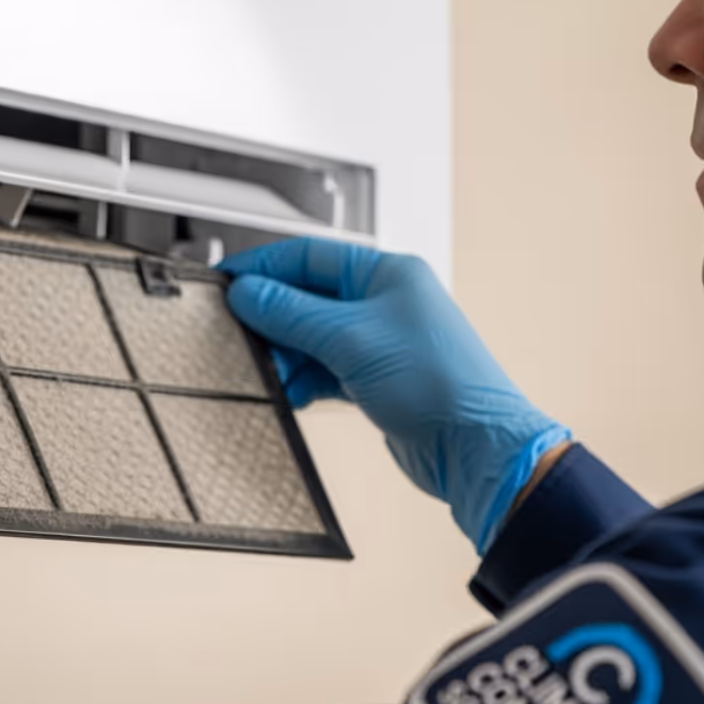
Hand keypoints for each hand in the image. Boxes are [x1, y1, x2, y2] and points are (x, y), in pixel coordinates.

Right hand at [222, 238, 568, 552]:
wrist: (475, 447)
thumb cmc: (439, 383)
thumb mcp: (350, 339)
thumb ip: (291, 314)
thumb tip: (248, 293)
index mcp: (387, 274)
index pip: (310, 256)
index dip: (265, 267)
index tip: (228, 282)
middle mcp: (384, 303)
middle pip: (307, 298)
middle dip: (272, 318)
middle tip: (239, 333)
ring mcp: (380, 343)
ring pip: (312, 338)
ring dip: (286, 355)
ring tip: (268, 372)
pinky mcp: (375, 380)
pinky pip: (324, 370)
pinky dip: (304, 380)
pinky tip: (291, 393)